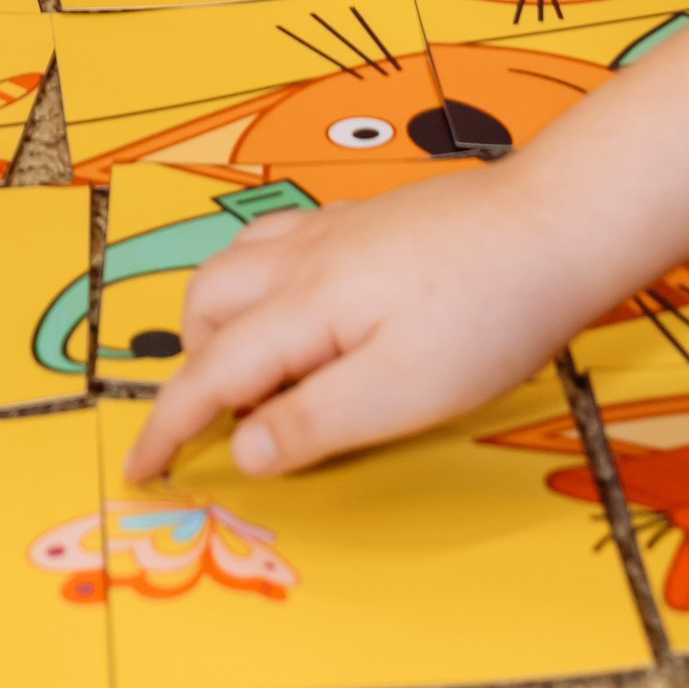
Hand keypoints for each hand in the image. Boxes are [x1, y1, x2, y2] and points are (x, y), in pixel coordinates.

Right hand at [124, 165, 596, 484]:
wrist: (551, 223)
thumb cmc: (484, 316)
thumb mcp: (401, 392)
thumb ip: (312, 421)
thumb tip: (239, 449)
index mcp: (303, 306)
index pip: (212, 372)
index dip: (168, 424)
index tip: (137, 468)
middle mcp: (303, 257)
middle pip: (207, 303)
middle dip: (195, 364)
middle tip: (232, 422)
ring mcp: (333, 229)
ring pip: (235, 263)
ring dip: (223, 318)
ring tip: (263, 371)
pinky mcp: (365, 219)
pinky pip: (278, 241)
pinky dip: (261, 280)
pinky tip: (309, 307)